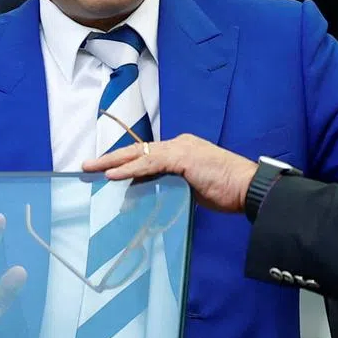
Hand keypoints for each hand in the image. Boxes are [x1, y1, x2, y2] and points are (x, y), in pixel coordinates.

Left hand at [83, 134, 257, 213]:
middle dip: (111, 158)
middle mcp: (179, 144)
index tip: (108, 172)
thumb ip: (173, 186)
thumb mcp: (194, 187)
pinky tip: (113, 175)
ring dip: (113, 162)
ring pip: (139, 154)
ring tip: (92, 168)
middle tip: (88, 165)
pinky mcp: (182, 158)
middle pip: (138, 150)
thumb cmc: (227, 191)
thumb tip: (152, 193)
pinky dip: (130, 168)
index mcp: (182, 150)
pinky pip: (149, 162)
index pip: (147, 155)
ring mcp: (180, 149)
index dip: (126, 163)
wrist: (249, 187)